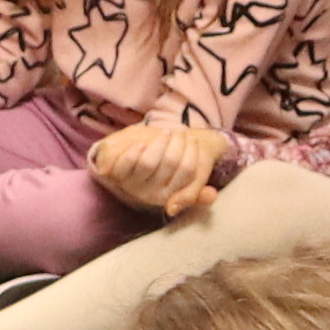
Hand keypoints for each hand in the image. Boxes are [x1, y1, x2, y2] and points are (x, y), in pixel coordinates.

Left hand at [89, 120, 225, 219]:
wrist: (141, 162)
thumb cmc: (169, 170)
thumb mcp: (187, 184)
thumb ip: (197, 192)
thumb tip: (212, 195)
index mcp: (166, 198)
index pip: (187, 170)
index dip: (191, 151)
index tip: (193, 138)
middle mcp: (149, 196)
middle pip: (169, 162)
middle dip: (178, 142)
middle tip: (181, 132)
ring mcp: (132, 186)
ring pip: (149, 161)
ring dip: (161, 142)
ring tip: (168, 131)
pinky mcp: (117, 176)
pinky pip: (126, 163)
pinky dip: (135, 151)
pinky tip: (143, 142)